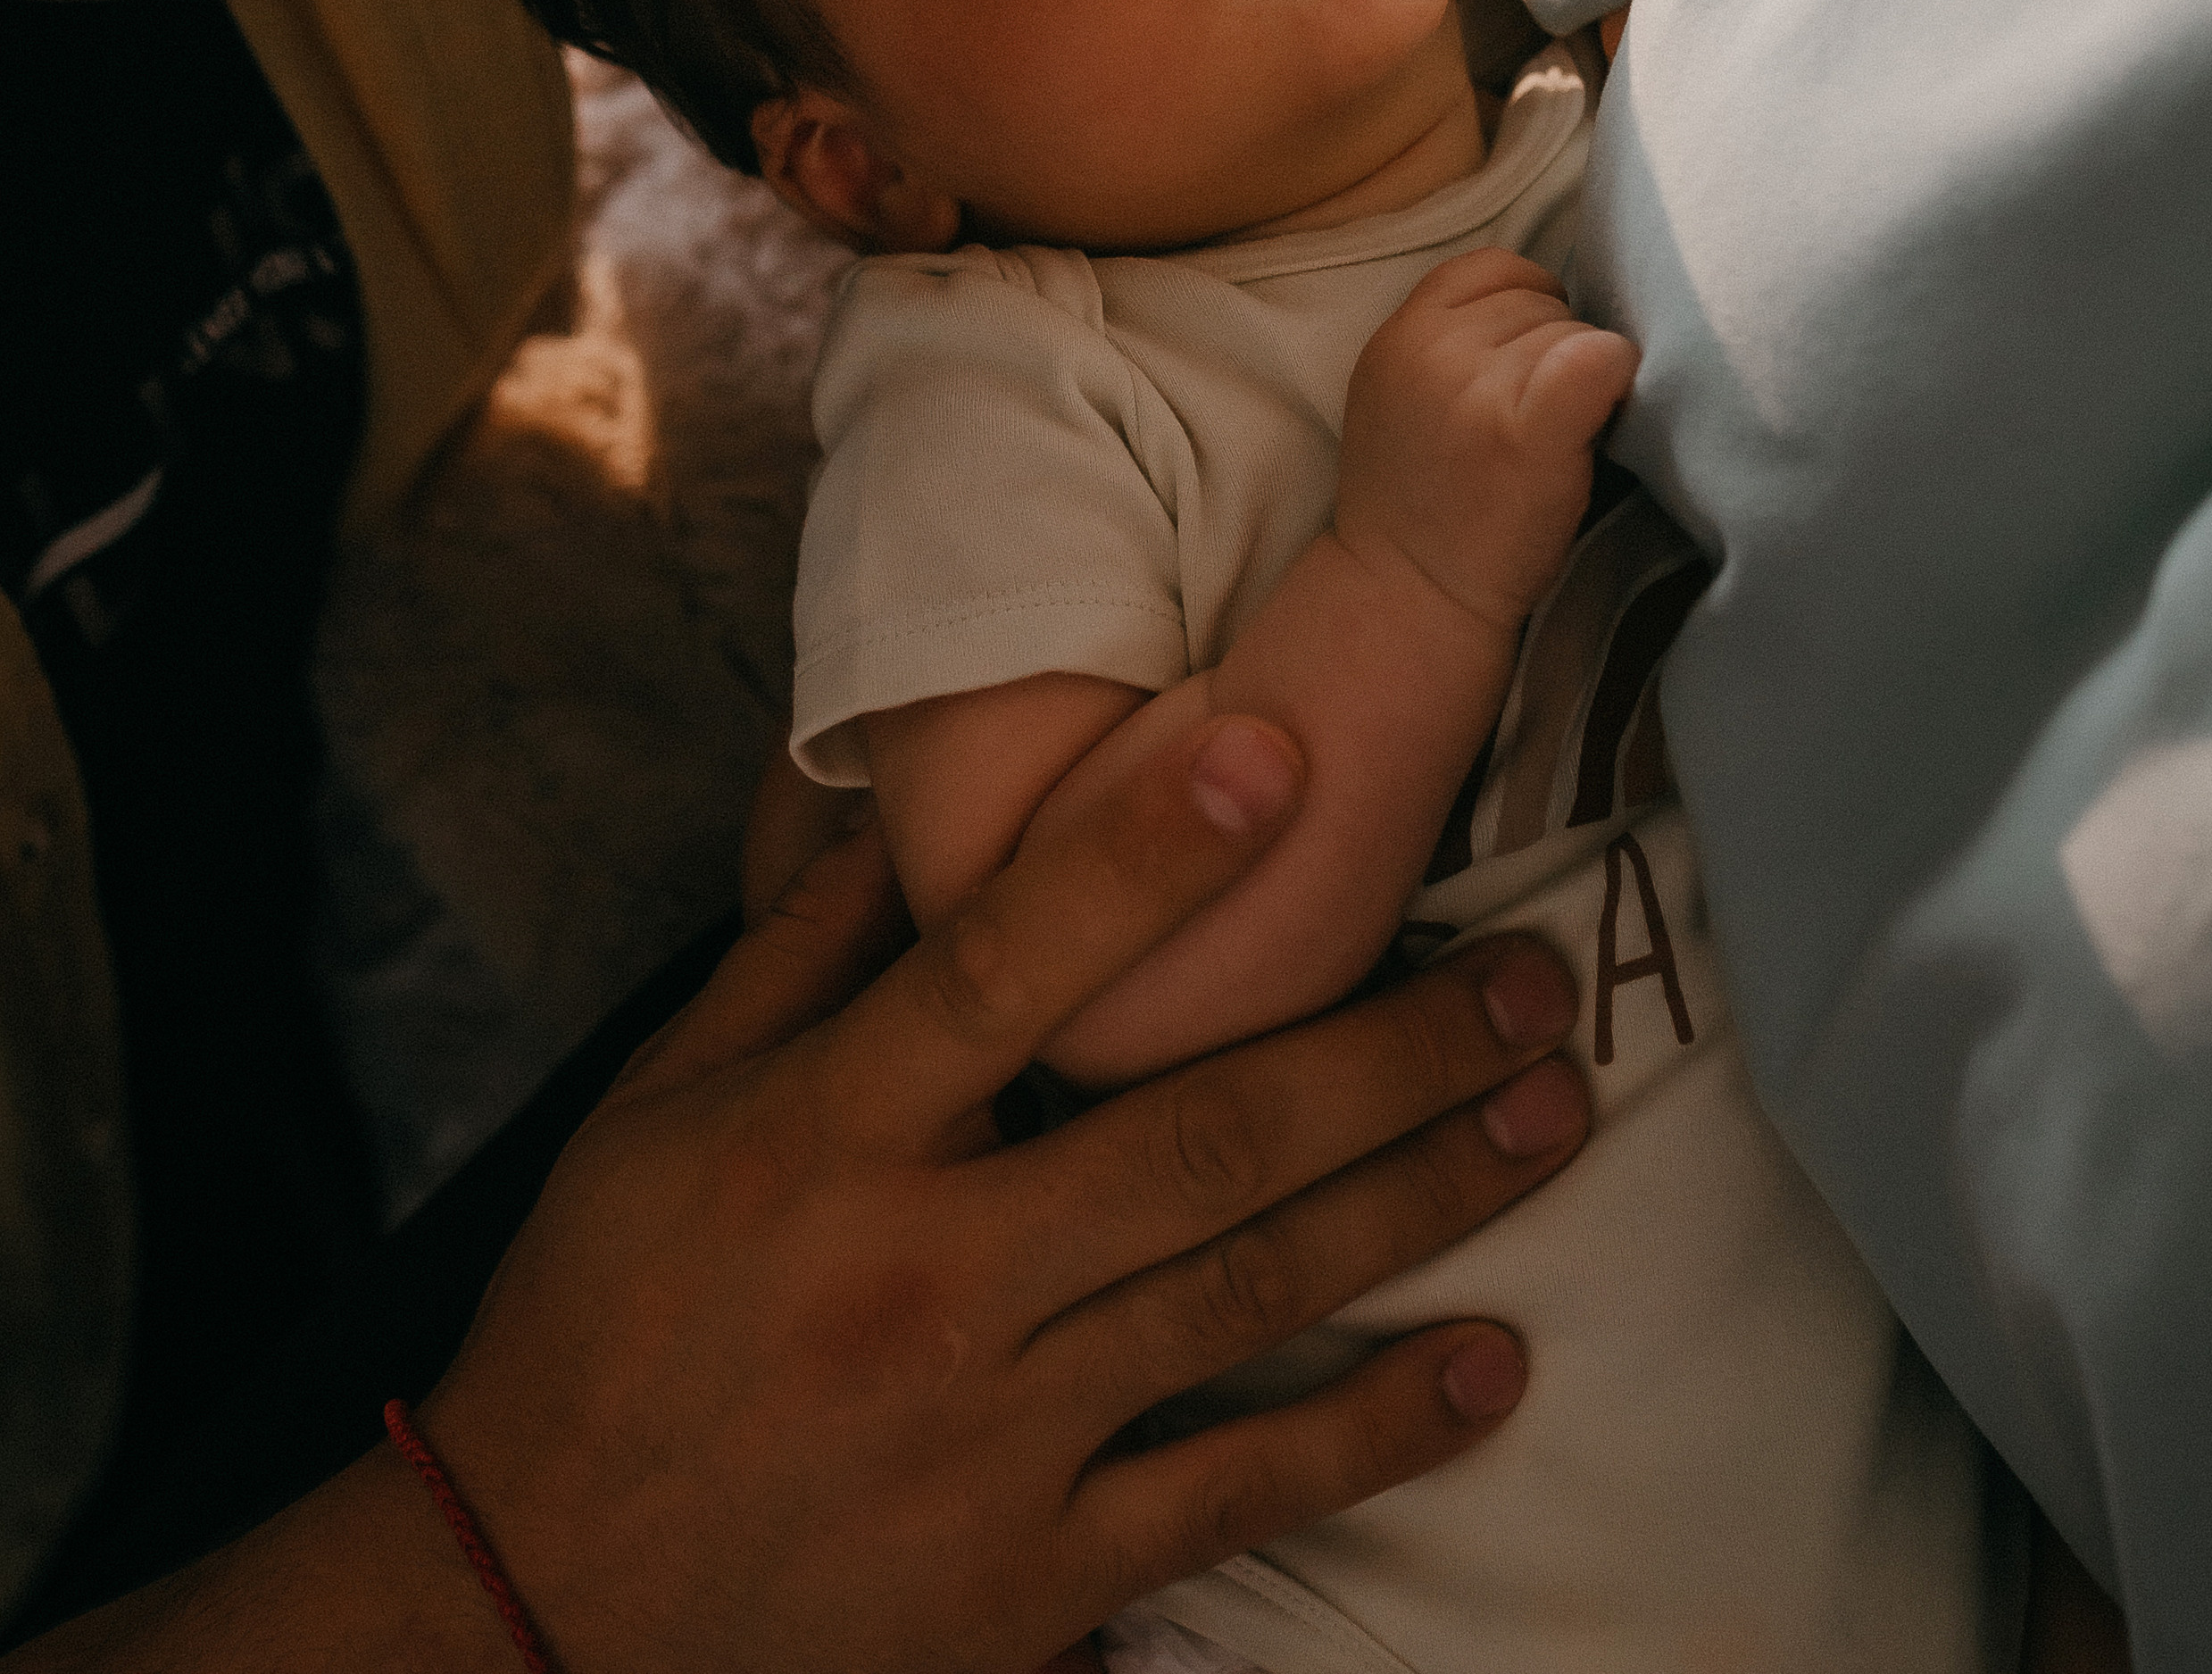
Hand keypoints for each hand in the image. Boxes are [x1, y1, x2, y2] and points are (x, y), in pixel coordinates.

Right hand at [424, 719, 1588, 1673]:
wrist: (528, 1608)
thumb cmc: (598, 1320)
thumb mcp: (658, 1105)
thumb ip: (794, 956)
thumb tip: (902, 810)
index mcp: (825, 1136)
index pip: (1007, 965)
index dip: (1149, 855)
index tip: (1284, 753)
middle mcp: (922, 1273)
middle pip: (1194, 1135)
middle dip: (1388, 1047)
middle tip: (1539, 978)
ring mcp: (987, 1433)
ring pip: (1245, 1293)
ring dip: (1421, 1198)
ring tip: (1554, 1114)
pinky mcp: (1027, 1573)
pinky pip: (1231, 1496)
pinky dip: (1371, 1433)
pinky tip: (1492, 1368)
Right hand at [1339, 248, 1637, 636]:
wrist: (1409, 600)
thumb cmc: (1426, 508)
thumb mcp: (1404, 397)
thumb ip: (1453, 340)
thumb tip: (1557, 302)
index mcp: (1399, 334)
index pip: (1493, 268)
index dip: (1528, 312)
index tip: (1528, 372)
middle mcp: (1432, 347)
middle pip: (1542, 300)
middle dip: (1556, 351)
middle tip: (1537, 424)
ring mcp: (1478, 384)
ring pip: (1578, 331)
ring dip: (1585, 380)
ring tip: (1556, 445)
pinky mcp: (1527, 428)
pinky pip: (1604, 357)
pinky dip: (1619, 383)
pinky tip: (1600, 429)